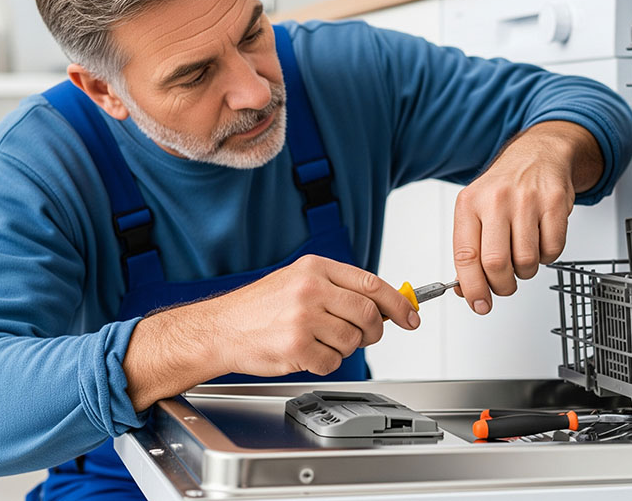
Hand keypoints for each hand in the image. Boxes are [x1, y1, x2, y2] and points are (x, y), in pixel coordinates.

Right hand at [206, 255, 419, 376]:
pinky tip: (305, 353)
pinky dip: (325, 363)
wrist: (221, 329)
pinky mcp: (296, 346)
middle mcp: (310, 289)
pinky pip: (332, 362)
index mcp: (315, 268)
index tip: (411, 317)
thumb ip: (339, 289)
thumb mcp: (299, 281)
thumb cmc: (260, 308)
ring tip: (319, 340)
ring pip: (352, 341)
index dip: (398, 304)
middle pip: (368, 314)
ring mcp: (303, 318)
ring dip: (343, 347)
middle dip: (373, 330)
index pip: (371, 284)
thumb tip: (385, 304)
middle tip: (363, 335)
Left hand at [452, 121, 602, 313]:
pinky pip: (553, 250)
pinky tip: (540, 242)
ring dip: (526, 271)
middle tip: (504, 285)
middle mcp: (496, 200)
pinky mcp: (555, 203)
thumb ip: (469, 250)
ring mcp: (527, 201)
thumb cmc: (503, 188)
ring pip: (526, 261)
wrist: (537, 155)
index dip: (472, 287)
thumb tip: (467, 290)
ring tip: (523, 257)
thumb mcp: (475, 211)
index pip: (465, 256)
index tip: (478, 304)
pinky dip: (547, 257)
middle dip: (501, 285)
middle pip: (496, 263)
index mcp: (469, 204)